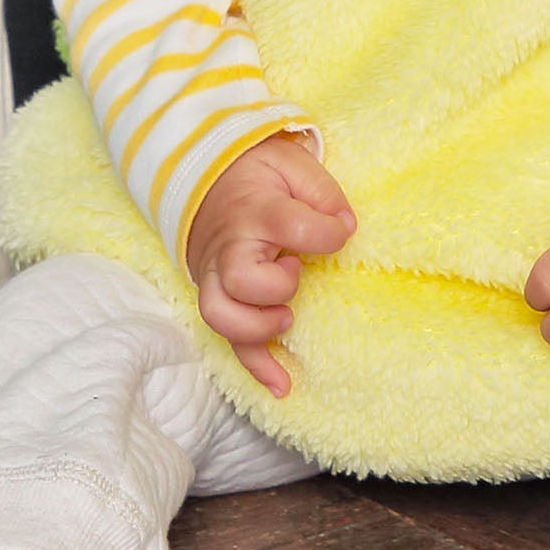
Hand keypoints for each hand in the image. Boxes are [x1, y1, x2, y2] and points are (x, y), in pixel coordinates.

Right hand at [184, 133, 354, 395]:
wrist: (203, 179)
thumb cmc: (258, 175)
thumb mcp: (292, 164)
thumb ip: (323, 193)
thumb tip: (345, 229)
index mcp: (255, 209)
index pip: (291, 226)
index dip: (326, 234)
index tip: (340, 232)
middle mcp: (229, 246)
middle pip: (241, 280)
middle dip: (277, 287)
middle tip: (296, 271)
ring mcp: (216, 276)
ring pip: (221, 316)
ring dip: (259, 328)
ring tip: (287, 319)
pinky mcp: (218, 298)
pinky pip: (229, 340)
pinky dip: (256, 366)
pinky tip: (282, 384)